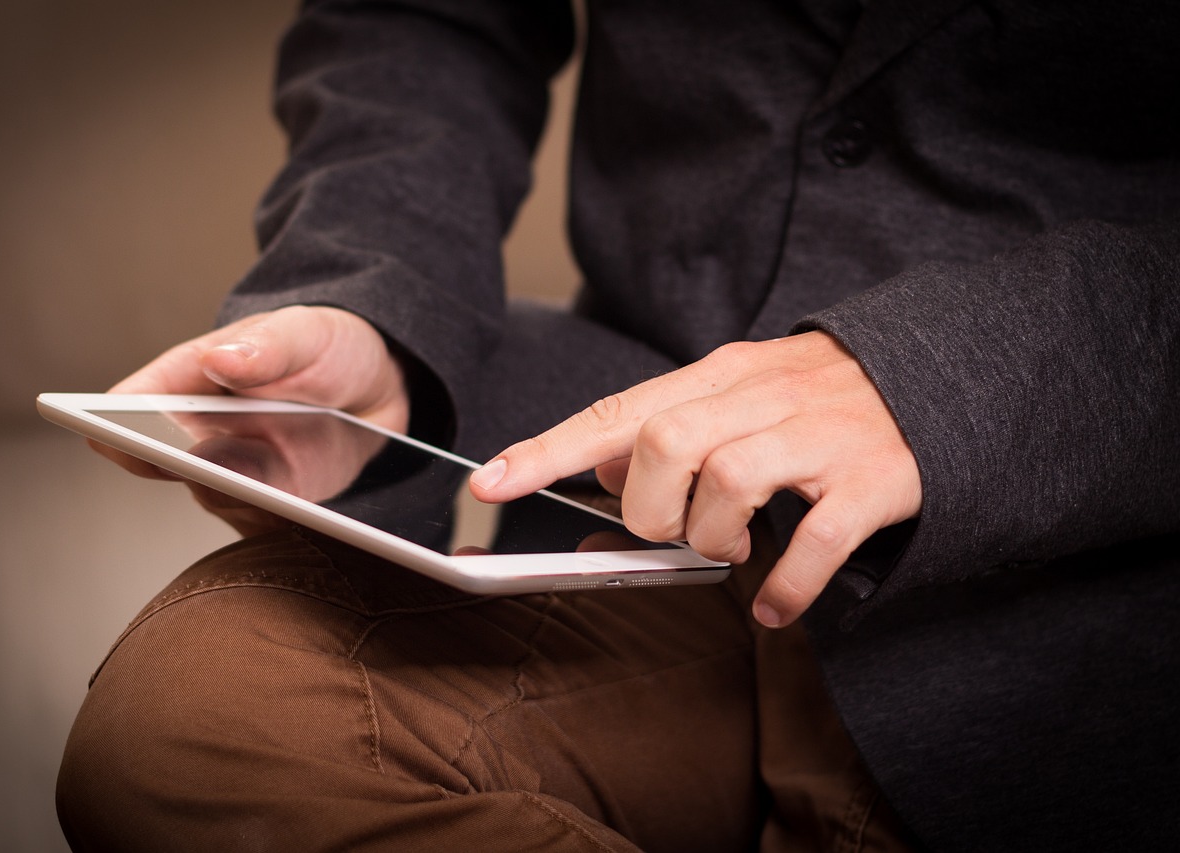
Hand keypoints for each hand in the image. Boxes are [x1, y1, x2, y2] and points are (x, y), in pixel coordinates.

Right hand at [90, 305, 409, 527]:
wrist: (378, 388)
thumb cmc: (325, 347)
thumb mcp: (305, 333)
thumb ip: (268, 346)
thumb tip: (220, 359)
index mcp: (191, 378)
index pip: (135, 401)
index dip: (113, 420)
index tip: (106, 432)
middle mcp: (202, 431)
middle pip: (165, 458)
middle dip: (173, 465)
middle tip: (189, 465)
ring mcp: (237, 471)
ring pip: (214, 495)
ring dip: (228, 495)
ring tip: (248, 489)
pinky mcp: (275, 502)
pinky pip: (264, 521)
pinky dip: (273, 519)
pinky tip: (292, 514)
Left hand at [468, 332, 921, 626]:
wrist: (940, 376)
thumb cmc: (820, 397)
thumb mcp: (738, 394)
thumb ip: (668, 424)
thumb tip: (600, 467)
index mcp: (722, 375)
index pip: (617, 411)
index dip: (548, 451)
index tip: (490, 483)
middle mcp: (764, 396)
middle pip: (667, 444)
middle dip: (652, 506)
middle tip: (675, 530)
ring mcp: (818, 436)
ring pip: (729, 481)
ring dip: (712, 536)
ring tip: (729, 548)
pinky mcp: (870, 480)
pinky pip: (815, 540)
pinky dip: (785, 584)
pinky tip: (776, 604)